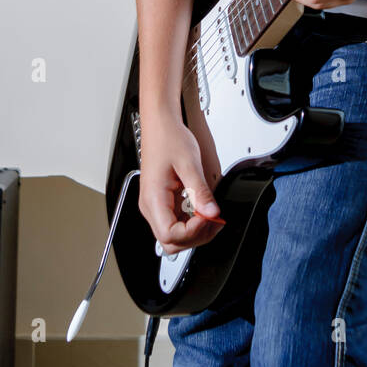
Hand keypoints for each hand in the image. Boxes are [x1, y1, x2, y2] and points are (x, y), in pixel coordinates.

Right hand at [138, 112, 224, 254]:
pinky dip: (192, 223)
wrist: (160, 125)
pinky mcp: (163, 202)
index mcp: (153, 198)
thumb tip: (212, 212)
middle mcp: (151, 206)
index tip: (209, 216)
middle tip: (215, 220)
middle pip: (171, 242)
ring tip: (213, 216)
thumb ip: (200, 191)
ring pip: (173, 236)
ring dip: (195, 232)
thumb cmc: (168, 138)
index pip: (170, 234)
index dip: (193, 231)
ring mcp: (156, 206)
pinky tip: (205, 211)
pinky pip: (176, 223)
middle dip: (196, 236)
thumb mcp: (188, 163)